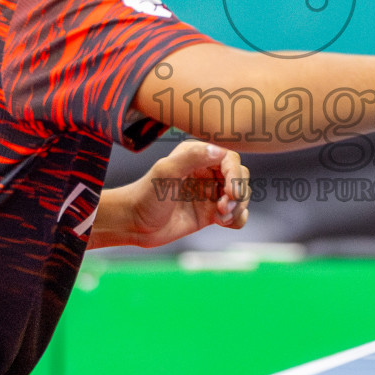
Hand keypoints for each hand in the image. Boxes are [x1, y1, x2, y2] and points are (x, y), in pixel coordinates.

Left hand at [90, 140, 250, 248]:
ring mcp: (209, 193)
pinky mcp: (210, 213)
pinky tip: (226, 223)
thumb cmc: (146, 195)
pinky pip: (235, 213)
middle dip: (238, 192)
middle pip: (240, 177)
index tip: (231, 192)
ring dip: (238, 207)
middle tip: (223, 207)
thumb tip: (219, 151)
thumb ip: (191, 158)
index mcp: (197, 156)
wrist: (134, 224)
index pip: (230, 159)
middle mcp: (206, 172)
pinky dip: (237, 218)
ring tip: (222, 217)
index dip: (235, 174)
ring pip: (240, 196)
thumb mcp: (166, 172)